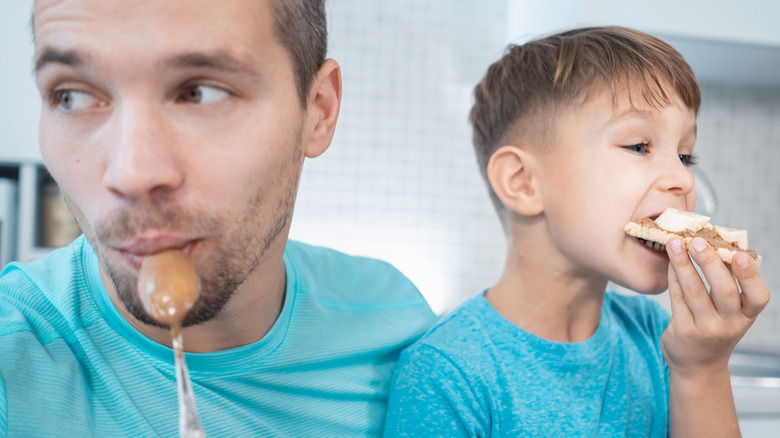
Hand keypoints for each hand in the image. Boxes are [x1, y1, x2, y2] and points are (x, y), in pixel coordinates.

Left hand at [661, 237, 768, 374]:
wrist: (698, 366)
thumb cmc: (716, 329)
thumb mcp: (731, 313)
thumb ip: (730, 285)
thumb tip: (717, 243)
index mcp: (747, 317)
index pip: (758, 297)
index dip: (750, 276)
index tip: (739, 255)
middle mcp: (730, 325)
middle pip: (724, 290)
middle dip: (709, 262)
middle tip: (696, 240)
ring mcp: (706, 329)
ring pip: (695, 291)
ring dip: (684, 264)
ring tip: (674, 243)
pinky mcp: (683, 330)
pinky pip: (677, 298)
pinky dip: (673, 277)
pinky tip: (670, 262)